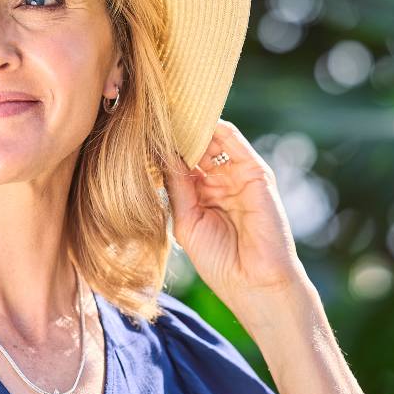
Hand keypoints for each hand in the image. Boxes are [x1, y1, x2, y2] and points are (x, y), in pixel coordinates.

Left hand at [161, 119, 309, 330]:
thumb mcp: (186, 221)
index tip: (138, 131)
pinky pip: (234, 143)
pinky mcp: (255, 173)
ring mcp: (238, 176)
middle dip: (176, 132)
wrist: (255, 283)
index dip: (163, 149)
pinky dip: (216, 128)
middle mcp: (220, 183)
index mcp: (201, 197)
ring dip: (193, 125)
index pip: (180, 163)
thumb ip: (177, 187)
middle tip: (150, 112)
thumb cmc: (220, 262)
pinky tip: (194, 118)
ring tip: (168, 109)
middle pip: (196, 147)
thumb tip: (161, 154)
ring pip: (214, 140)